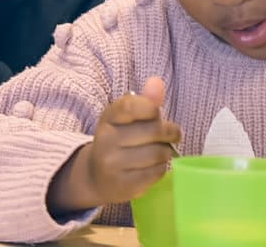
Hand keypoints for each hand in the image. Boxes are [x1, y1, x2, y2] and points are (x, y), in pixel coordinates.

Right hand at [83, 77, 179, 204]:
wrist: (95, 176)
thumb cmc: (118, 141)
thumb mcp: (126, 119)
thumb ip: (144, 101)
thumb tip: (157, 81)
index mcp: (108, 118)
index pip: (130, 105)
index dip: (151, 108)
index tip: (156, 113)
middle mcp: (106, 140)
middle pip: (154, 130)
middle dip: (170, 132)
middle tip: (170, 134)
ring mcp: (113, 164)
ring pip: (159, 153)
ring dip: (166, 152)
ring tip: (160, 151)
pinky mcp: (124, 185)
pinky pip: (157, 173)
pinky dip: (161, 168)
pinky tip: (153, 166)